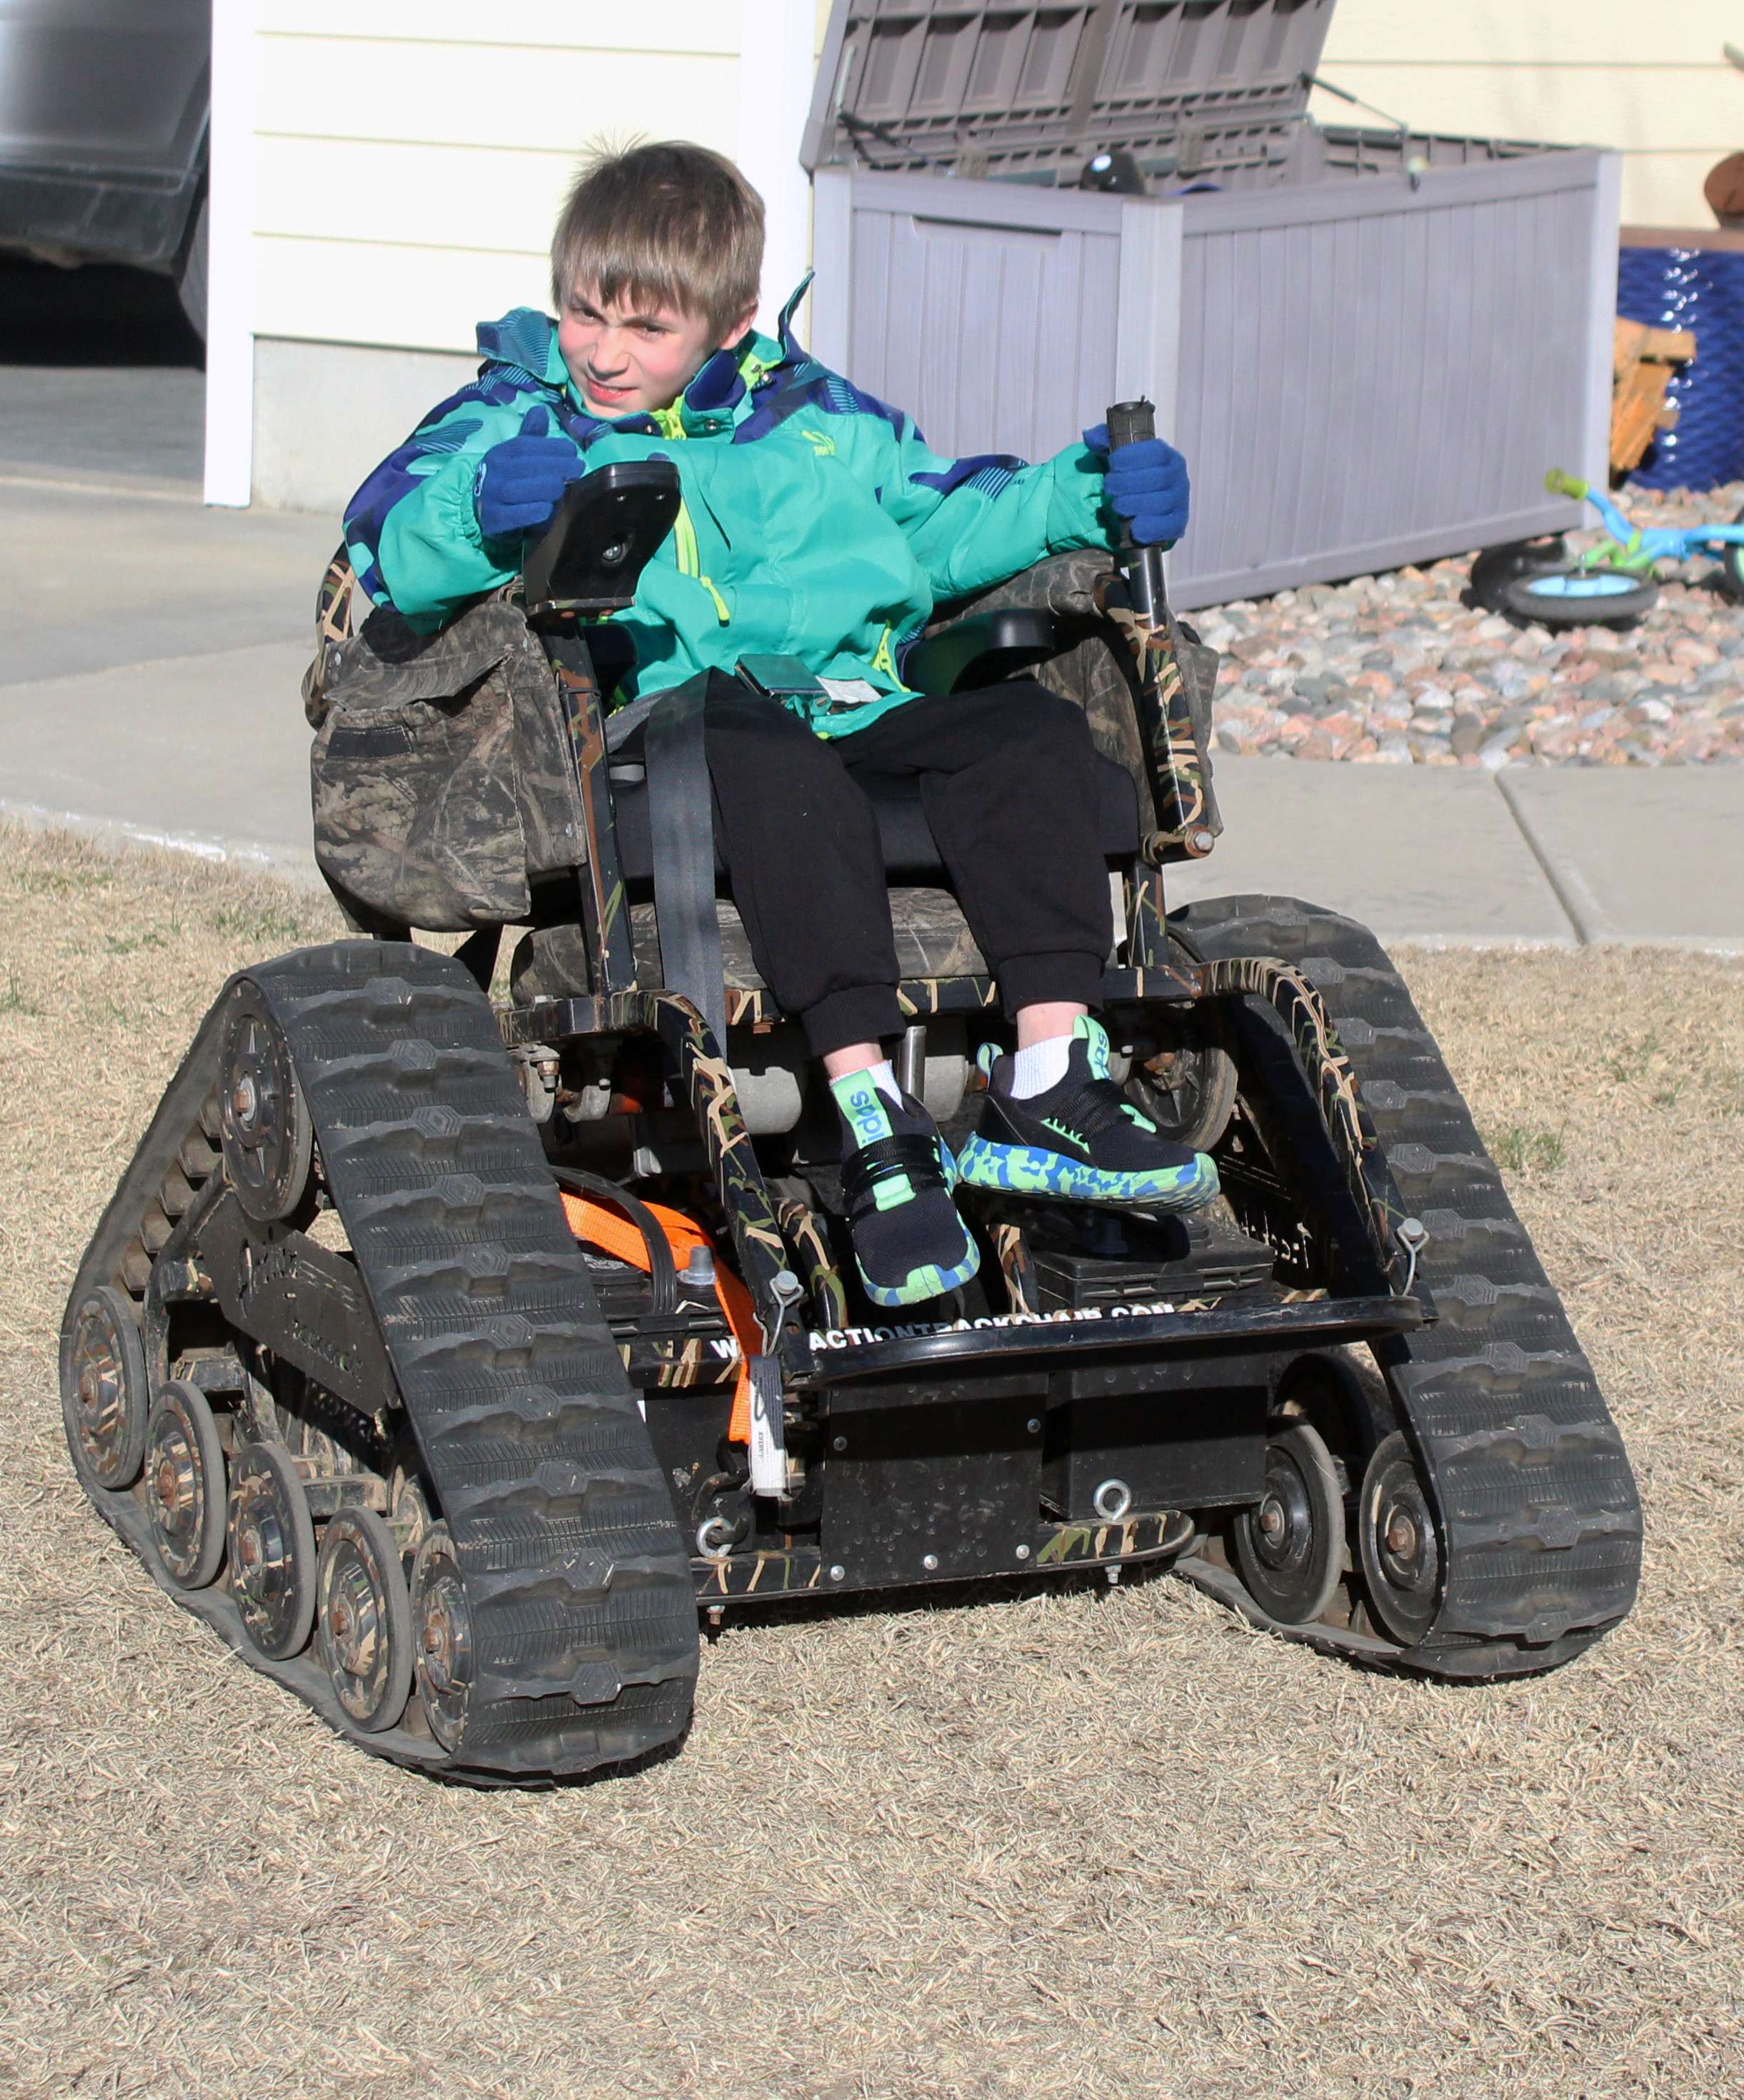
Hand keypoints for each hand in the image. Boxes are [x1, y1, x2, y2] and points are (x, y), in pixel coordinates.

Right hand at [475, 404, 584, 539]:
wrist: (481, 510)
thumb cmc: (508, 479)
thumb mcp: (516, 456)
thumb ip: (530, 436)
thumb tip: (541, 410)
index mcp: (499, 453)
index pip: (524, 446)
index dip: (550, 447)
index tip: (572, 451)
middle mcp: (492, 472)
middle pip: (523, 467)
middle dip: (554, 466)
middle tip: (577, 469)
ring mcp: (490, 496)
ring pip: (516, 491)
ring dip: (544, 488)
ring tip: (562, 488)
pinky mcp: (492, 519)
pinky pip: (512, 516)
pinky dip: (531, 512)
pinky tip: (547, 509)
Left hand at [1081, 421, 1189, 545]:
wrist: (1138, 507)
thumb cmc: (1130, 477)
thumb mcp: (1116, 456)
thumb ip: (1104, 440)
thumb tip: (1090, 437)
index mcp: (1167, 456)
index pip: (1156, 452)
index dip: (1133, 457)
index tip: (1113, 463)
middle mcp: (1178, 477)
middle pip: (1158, 478)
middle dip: (1129, 482)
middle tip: (1109, 486)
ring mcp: (1179, 502)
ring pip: (1162, 502)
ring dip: (1135, 504)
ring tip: (1117, 505)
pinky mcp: (1176, 525)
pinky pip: (1168, 526)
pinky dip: (1150, 527)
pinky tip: (1134, 527)